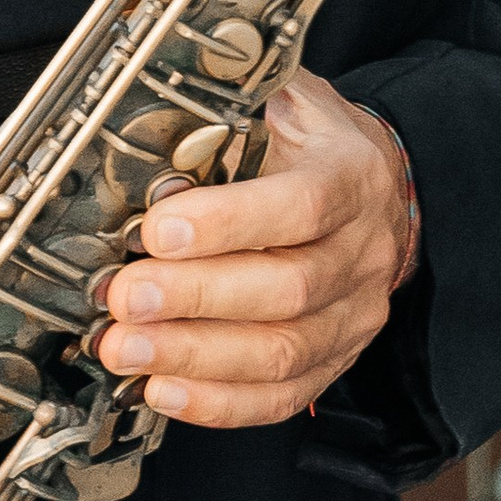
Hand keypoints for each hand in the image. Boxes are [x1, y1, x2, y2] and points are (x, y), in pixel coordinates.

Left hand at [95, 68, 411, 430]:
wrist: (376, 189)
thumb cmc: (312, 143)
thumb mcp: (285, 98)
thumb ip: (231, 104)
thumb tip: (152, 99)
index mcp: (352, 176)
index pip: (301, 206)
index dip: (228, 224)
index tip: (157, 231)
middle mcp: (363, 250)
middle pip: (287, 289)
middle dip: (193, 299)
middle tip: (123, 299)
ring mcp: (355, 312)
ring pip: (282, 352)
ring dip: (194, 357)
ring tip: (126, 349)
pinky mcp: (336, 357)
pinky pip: (281, 395)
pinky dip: (218, 402)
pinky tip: (162, 389)